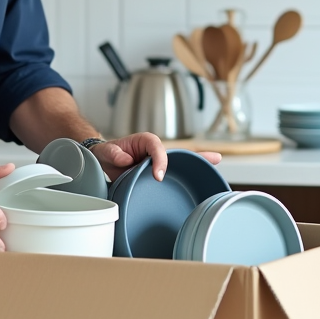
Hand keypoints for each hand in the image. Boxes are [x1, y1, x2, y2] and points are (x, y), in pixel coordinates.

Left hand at [90, 133, 220, 180]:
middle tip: (213, 159)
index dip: (160, 160)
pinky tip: (205, 177)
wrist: (103, 160)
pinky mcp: (157, 172)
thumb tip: (125, 160)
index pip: (156, 147)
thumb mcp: (104, 152)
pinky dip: (189, 174)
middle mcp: (153, 150)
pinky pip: (174, 172)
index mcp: (143, 141)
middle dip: (195, 155)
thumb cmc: (105, 153)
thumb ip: (113, 153)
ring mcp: (157, 162)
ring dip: (198, 162)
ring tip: (216, 162)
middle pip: (177, 152)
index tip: (158, 176)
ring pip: (180, 161)